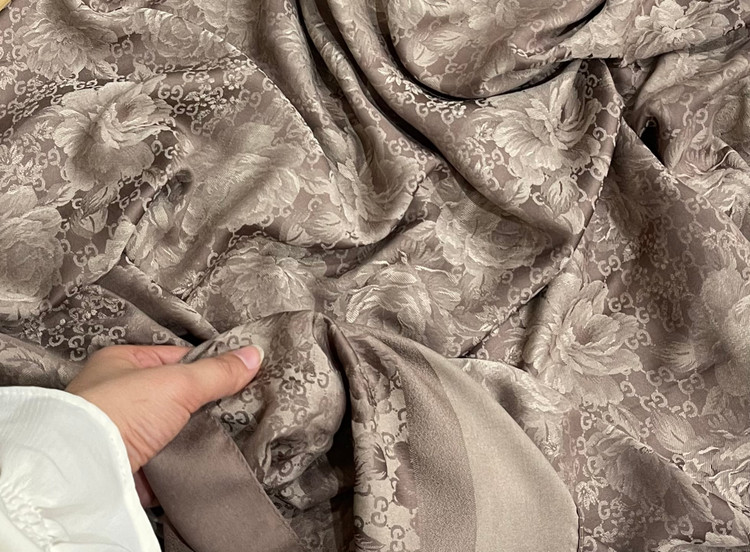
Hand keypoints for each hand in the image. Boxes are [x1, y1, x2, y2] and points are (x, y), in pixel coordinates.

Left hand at [66, 344, 262, 505]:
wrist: (87, 470)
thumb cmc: (117, 411)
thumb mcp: (178, 382)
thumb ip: (217, 371)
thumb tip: (253, 355)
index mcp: (121, 362)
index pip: (175, 357)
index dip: (206, 365)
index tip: (236, 375)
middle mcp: (117, 395)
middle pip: (174, 394)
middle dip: (201, 404)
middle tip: (234, 406)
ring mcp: (121, 432)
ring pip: (170, 428)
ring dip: (191, 434)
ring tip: (222, 434)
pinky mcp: (127, 464)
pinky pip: (164, 458)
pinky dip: (181, 460)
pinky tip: (200, 457)